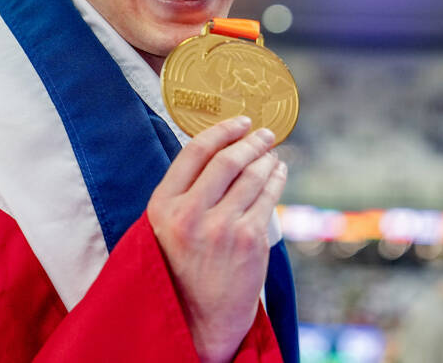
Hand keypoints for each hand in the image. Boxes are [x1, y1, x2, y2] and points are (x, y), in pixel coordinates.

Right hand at [147, 116, 287, 362]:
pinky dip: (277, 178)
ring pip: (252, 175)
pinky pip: (268, 197)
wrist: (197, 321)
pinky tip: (279, 172)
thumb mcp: (164, 228)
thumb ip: (183, 192)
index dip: (221, 130)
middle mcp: (190, 215)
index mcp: (163, 207)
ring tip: (272, 152)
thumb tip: (217, 147)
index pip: (194, 152)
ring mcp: (222, 228)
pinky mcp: (249, 241)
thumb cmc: (180, 269)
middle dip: (250, 140)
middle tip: (263, 132)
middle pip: (228, 159)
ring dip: (267, 157)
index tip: (239, 121)